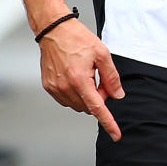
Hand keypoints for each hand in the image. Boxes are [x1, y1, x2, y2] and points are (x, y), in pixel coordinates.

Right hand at [39, 17, 125, 140]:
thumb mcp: (102, 54)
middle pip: (89, 106)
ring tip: (86, 75)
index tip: (116, 135)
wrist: (54, 30)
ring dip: (86, 96)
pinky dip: (75, 94)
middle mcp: (65, 87)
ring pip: (78, 105)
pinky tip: (75, 77)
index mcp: (80, 80)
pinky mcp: (48, 86)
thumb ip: (111, 77)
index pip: (97, 108)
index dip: (109, 123)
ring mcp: (55, 88)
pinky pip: (67, 100)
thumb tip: (117, 95)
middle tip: (99, 78)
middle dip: (98, 97)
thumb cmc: (77, 39)